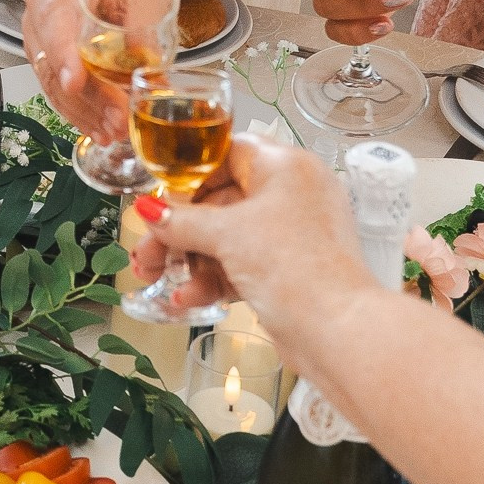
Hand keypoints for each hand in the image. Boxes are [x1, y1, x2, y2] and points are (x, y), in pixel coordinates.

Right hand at [20, 0, 176, 130]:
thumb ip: (146, 24)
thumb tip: (146, 67)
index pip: (53, 13)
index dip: (62, 51)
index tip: (75, 81)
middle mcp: (42, 1)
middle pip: (51, 55)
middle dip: (84, 95)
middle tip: (116, 117)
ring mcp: (41, 30)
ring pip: (51, 78)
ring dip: (82, 110)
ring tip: (113, 130)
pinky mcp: (49, 54)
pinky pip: (58, 86)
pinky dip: (80, 109)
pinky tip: (100, 127)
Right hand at [126, 131, 362, 358]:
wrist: (336, 330)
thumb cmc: (295, 267)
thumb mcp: (226, 235)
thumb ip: (181, 220)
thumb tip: (149, 211)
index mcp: (286, 167)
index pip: (227, 153)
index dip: (189, 175)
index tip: (160, 197)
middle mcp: (292, 195)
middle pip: (220, 202)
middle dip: (178, 231)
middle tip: (147, 251)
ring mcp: (291, 234)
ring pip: (227, 238)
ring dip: (190, 260)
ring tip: (155, 280)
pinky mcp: (287, 269)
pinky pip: (241, 265)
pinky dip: (214, 279)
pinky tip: (188, 298)